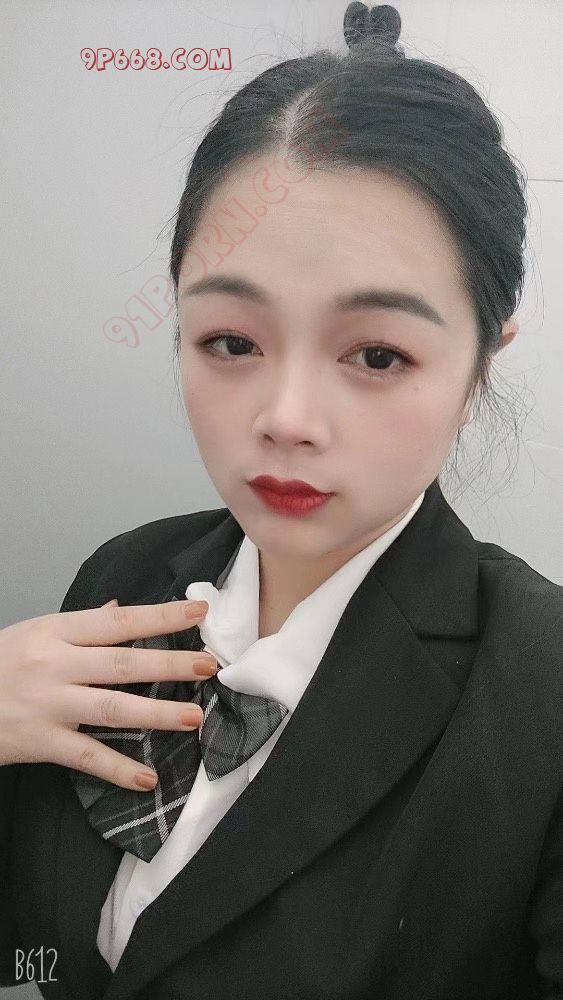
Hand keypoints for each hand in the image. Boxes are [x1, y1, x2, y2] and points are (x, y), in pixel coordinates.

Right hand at [0, 598, 216, 790]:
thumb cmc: (0, 663)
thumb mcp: (35, 633)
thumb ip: (82, 624)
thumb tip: (120, 608)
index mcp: (58, 631)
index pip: (118, 621)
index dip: (160, 616)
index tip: (198, 612)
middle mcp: (57, 664)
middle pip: (123, 663)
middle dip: (170, 663)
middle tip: (209, 666)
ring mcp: (50, 704)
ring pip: (112, 708)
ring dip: (157, 713)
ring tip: (194, 717)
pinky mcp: (41, 742)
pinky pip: (86, 757)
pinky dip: (118, 769)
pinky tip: (147, 778)